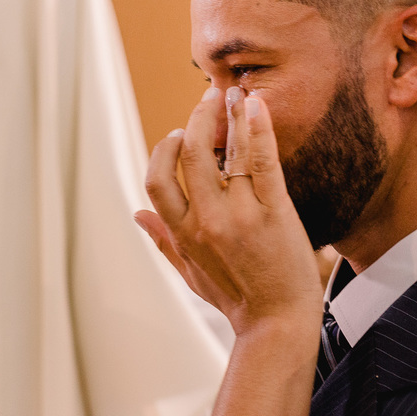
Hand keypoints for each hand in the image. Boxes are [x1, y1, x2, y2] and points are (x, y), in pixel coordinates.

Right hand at [135, 86, 320, 338]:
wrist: (278, 322)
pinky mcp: (273, 212)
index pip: (157, 180)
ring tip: (232, 93)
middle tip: (208, 99)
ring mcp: (240, 216)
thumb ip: (163, 241)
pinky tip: (256, 106)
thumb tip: (138, 215)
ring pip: (225, 152)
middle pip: (189, 156)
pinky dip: (258, 129)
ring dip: (226, 114)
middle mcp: (207, 221)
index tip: (177, 135)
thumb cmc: (237, 299)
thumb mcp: (191, 273)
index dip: (163, 151)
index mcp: (184, 234)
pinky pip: (262, 161)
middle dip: (197, 120)